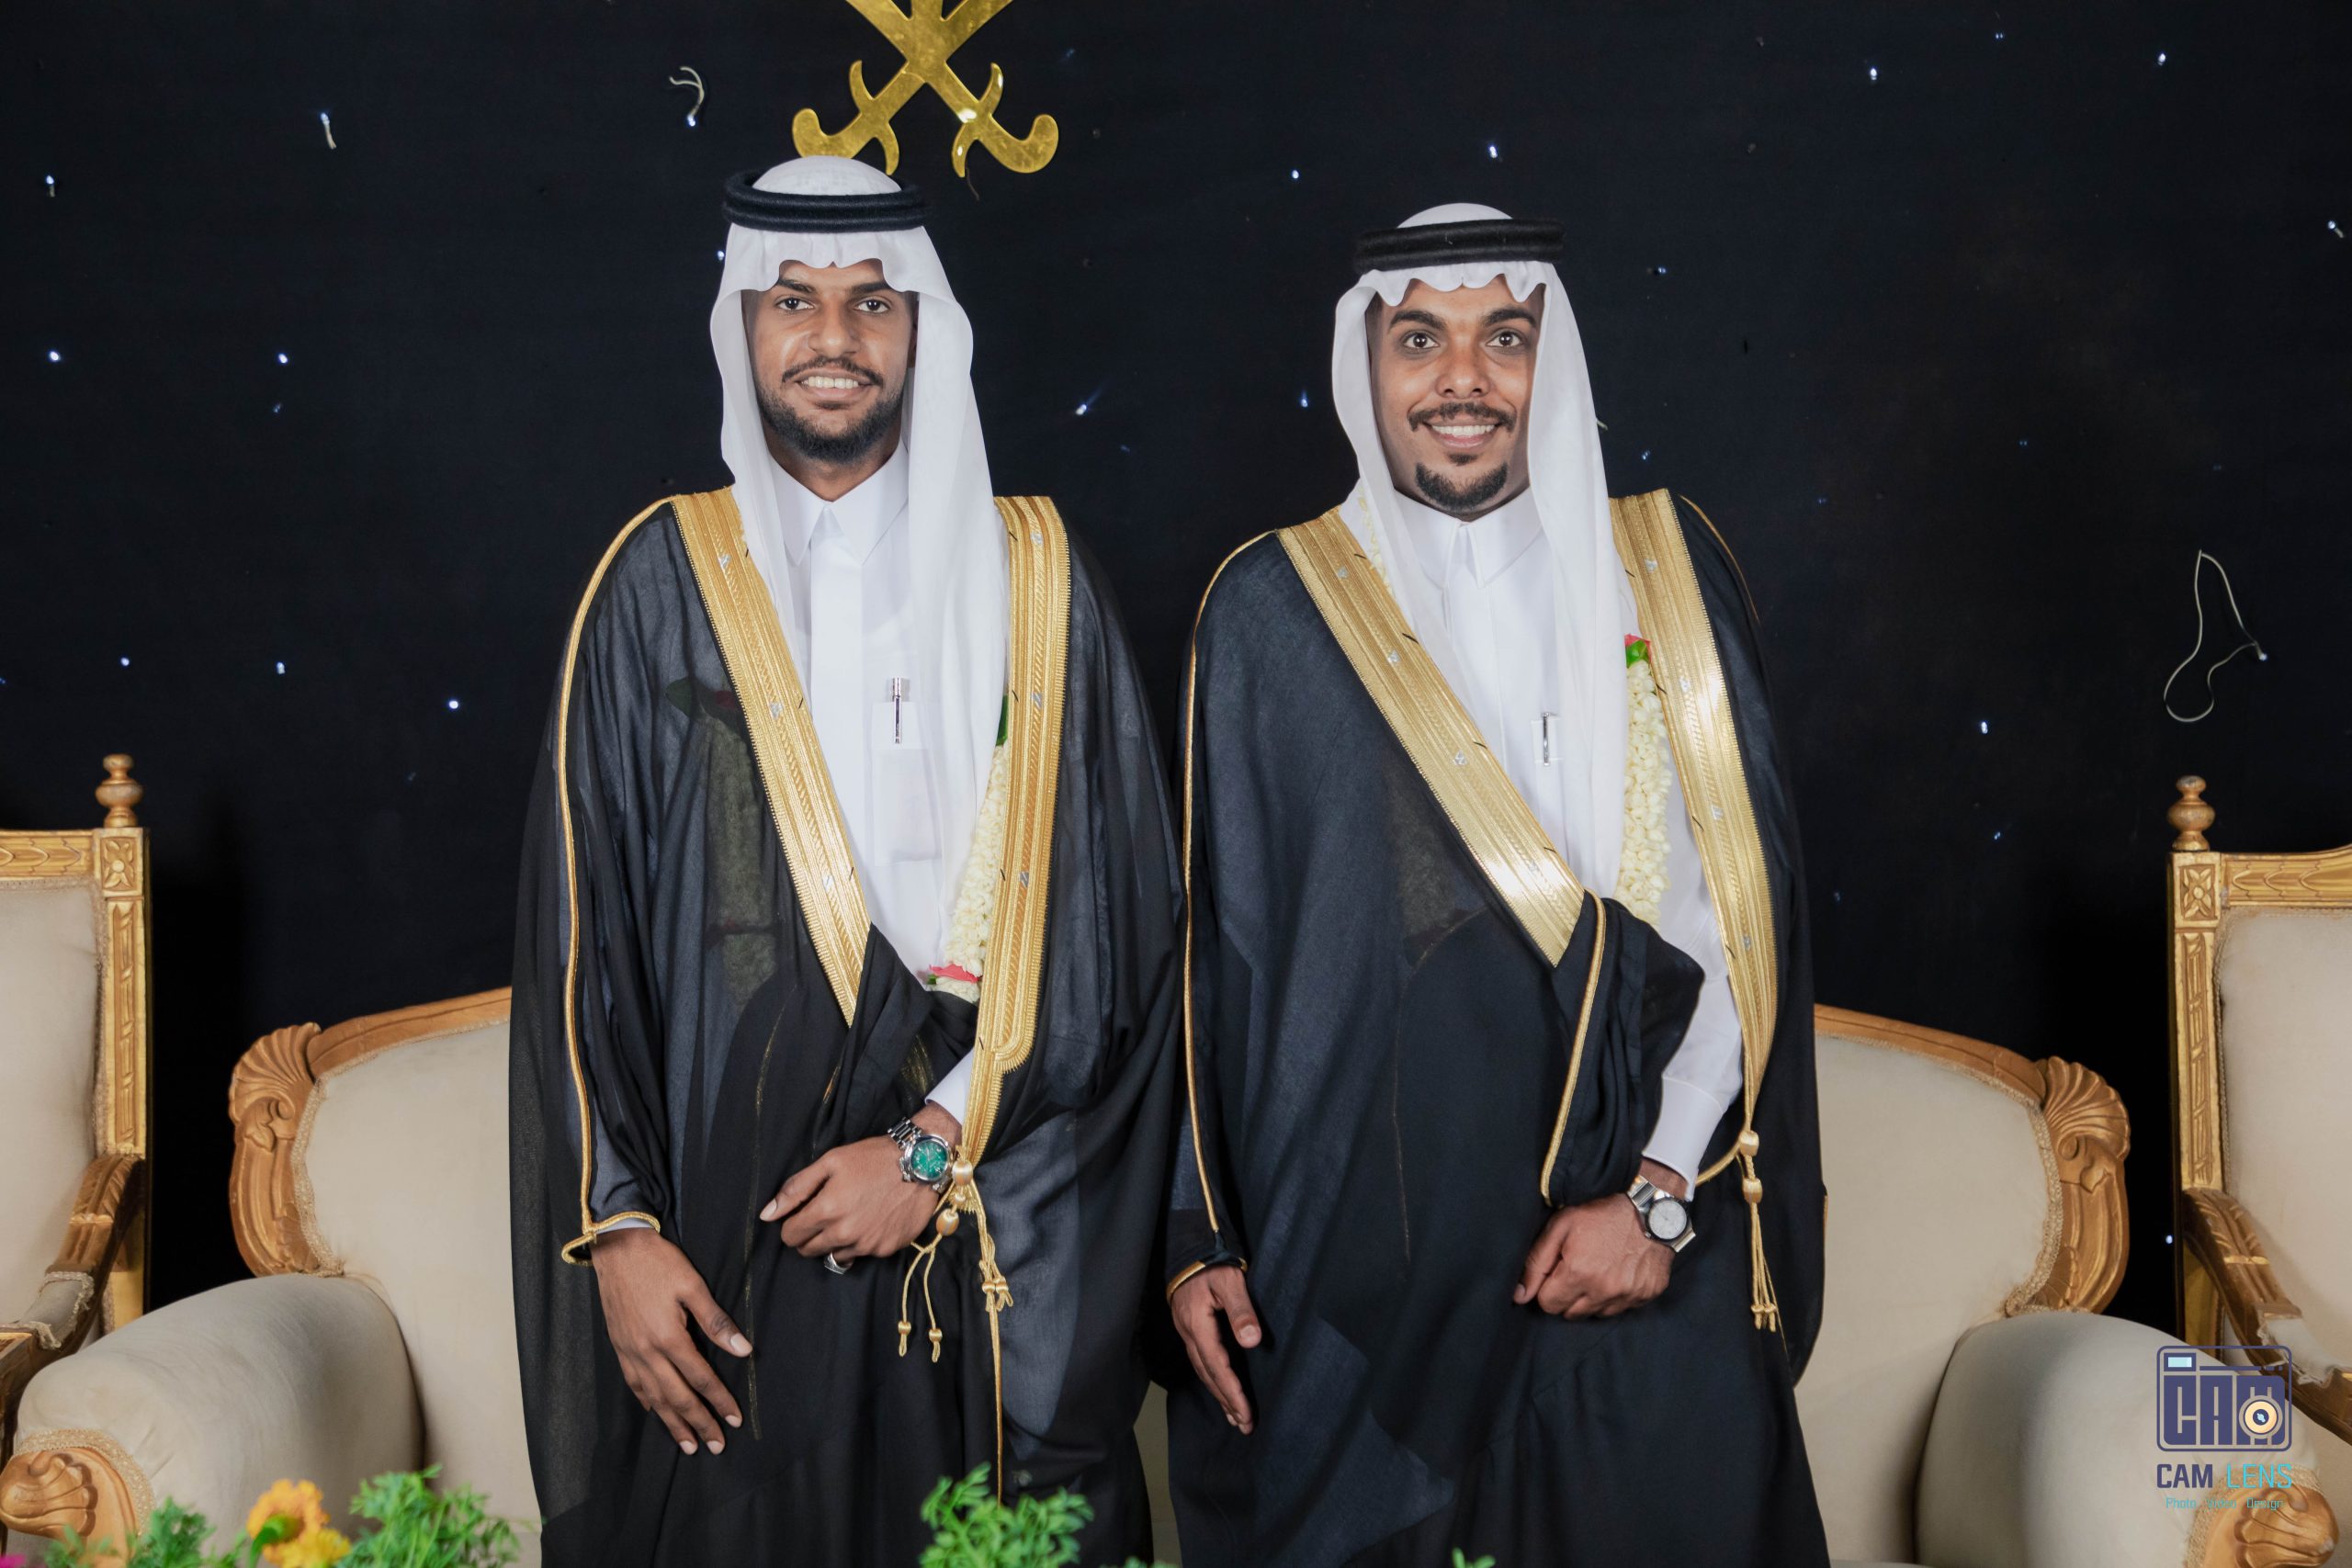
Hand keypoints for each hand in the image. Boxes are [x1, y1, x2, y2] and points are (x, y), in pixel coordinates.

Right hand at [590, 1227, 751, 1454]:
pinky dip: (646, 1402)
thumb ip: (716, 1321)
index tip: (734, 1420)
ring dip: (672, 1423)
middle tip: (716, 1446)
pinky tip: (655, 1412)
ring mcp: (629, 1352)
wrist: (616, 1248)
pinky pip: (634, 1383)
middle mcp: (647, 1352)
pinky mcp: (618, 1346)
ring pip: (654, 1397)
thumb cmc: (659, 1263)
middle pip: (677, 1397)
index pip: (700, 1378)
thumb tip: (743, 1350)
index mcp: (668, 1338)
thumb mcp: (693, 1286)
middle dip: (698, 1423)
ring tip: (687, 1445)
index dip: (719, 1401)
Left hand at [762, 1103, 960, 1259]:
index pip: (790, 1236)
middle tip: (825, 1214)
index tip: (803, 1213)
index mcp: (826, 1210)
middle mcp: (844, 1233)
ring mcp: (866, 1245)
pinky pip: (861, 1254)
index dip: (792, 1224)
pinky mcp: (885, 1250)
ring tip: (849, 1217)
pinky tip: (870, 1221)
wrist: (921, 1164)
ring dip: (834, 1242)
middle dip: (809, 1235)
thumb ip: (795, 1189)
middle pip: (808, 1251)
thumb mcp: (830, 1162)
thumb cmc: (873, 1158)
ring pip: (834, 1256)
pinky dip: (860, 1243)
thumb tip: (767, 1215)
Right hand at [1170, 1264, 1260, 1433]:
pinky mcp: (1189, 1328)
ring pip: (1202, 1371)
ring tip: (1234, 1416)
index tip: (1245, 1414)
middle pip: (1208, 1376)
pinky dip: (1211, 1379)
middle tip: (1243, 1425)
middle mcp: (1189, 1333)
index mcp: (1198, 1325)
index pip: (1217, 1367)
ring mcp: (1186, 1332)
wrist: (1188, 1247)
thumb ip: (1241, 1311)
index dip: (1232, 1393)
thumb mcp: (1230, 1282)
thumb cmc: (1211, 1263)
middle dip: (1226, 1402)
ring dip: (1219, 1394)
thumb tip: (1251, 1341)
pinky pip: (1200, 1361)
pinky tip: (1219, 1388)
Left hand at [1514, 1159, 1687, 1319]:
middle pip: (1571, 1314)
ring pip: (1596, 1314)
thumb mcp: (1561, 1226)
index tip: (1556, 1273)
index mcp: (1578, 1273)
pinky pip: (1621, 1309)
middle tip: (1576, 1271)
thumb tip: (1519, 1295)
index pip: (1548, 1305)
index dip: (1548, 1289)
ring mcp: (1627, 1296)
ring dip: (1591, 1298)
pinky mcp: (1646, 1296)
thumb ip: (1536, 1262)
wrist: (1652, 1209)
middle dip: (1567, 1296)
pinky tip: (1618, 1273)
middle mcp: (1603, 1291)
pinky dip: (1615, 1296)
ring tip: (1598, 1270)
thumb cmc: (1602, 1213)